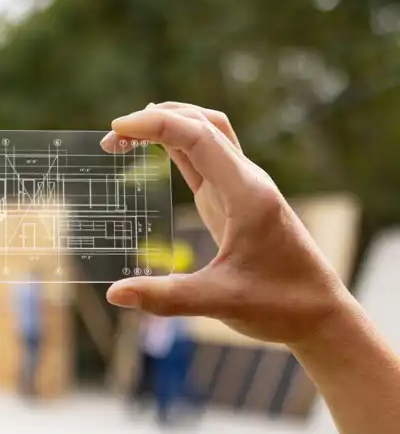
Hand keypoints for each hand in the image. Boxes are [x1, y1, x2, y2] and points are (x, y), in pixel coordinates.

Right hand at [102, 102, 349, 346]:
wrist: (319, 314)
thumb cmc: (279, 305)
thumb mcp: (219, 302)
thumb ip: (166, 297)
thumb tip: (114, 294)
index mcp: (246, 194)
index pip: (198, 137)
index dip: (155, 124)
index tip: (117, 128)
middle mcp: (246, 182)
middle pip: (202, 123)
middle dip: (156, 119)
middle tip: (113, 136)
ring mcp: (242, 189)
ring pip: (207, 134)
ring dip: (170, 124)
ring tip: (127, 135)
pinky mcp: (236, 202)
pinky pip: (206, 159)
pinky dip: (178, 146)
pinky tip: (155, 151)